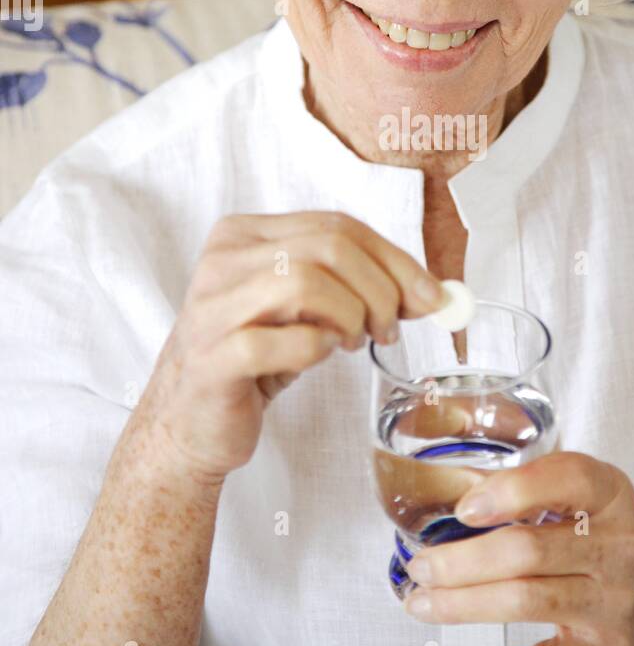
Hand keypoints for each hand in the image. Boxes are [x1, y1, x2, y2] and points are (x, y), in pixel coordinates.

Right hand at [140, 211, 443, 483]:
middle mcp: (223, 259)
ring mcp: (212, 307)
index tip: (430, 297)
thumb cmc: (254, 358)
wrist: (190, 420)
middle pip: (327, 247)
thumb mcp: (305, 309)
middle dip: (380, 289)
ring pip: (303, 282)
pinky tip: (316, 357)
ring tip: (353, 343)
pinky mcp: (213, 357)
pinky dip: (316, 349)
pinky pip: (283, 340)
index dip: (394, 260)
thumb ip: (354, 286)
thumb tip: (429, 292)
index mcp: (245, 234)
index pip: (337, 225)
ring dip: (350, 316)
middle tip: (390, 328)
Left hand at [402, 450, 633, 645]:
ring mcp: (612, 607)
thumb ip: (529, 490)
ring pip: (526, 603)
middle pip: (529, 550)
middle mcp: (619, 551)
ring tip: (420, 604)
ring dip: (461, 605)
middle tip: (421, 566)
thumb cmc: (598, 552)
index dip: (513, 490)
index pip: (571, 479)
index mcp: (612, 499)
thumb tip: (451, 491)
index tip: (464, 508)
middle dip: (461, 560)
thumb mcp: (583, 506)